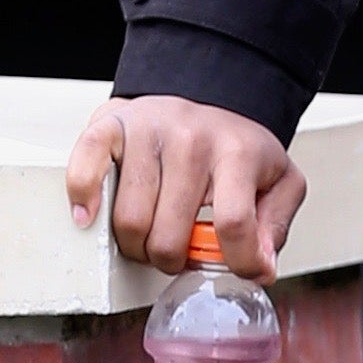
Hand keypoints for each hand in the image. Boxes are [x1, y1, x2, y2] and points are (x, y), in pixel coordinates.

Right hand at [65, 94, 306, 281]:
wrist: (205, 91)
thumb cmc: (235, 147)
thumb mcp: (278, 181)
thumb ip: (275, 225)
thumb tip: (260, 267)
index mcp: (237, 152)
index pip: (234, 222)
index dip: (235, 261)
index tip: (235, 271)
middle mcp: (191, 138)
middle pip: (170, 236)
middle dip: (172, 260)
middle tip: (177, 251)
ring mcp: (147, 131)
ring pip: (129, 222)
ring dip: (137, 246)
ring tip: (151, 234)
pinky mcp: (110, 126)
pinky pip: (85, 171)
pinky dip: (84, 202)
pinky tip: (94, 217)